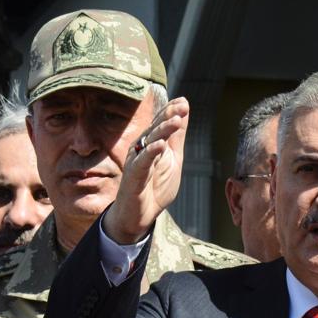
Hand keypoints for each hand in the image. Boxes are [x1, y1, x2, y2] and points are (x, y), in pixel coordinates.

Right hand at [103, 97, 189, 244]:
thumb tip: (184, 112)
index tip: (183, 101)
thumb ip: (177, 137)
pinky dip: (151, 153)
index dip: (171, 111)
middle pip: (155, 128)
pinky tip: (161, 145)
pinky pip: (142, 162)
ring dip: (162, 130)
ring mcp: (137, 161)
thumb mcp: (173, 159)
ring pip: (149, 142)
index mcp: (152, 143)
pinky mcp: (133, 176)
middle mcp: (142, 149)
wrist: (140, 215)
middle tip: (181, 107)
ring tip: (176, 121)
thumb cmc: (155, 187)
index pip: (160, 123)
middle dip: (168, 116)